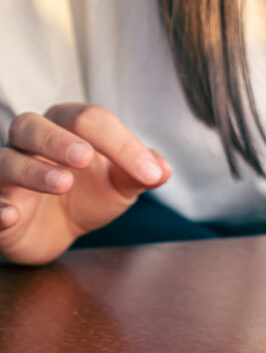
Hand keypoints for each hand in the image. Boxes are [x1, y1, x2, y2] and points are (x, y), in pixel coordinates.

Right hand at [0, 104, 171, 264]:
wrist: (58, 231)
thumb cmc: (88, 195)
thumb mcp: (120, 185)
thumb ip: (140, 174)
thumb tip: (163, 169)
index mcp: (66, 128)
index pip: (89, 120)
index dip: (121, 142)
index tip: (150, 172)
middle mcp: (30, 144)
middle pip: (32, 126)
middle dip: (57, 140)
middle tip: (85, 157)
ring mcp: (7, 174)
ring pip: (5, 161)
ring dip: (32, 171)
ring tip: (63, 183)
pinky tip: (11, 215)